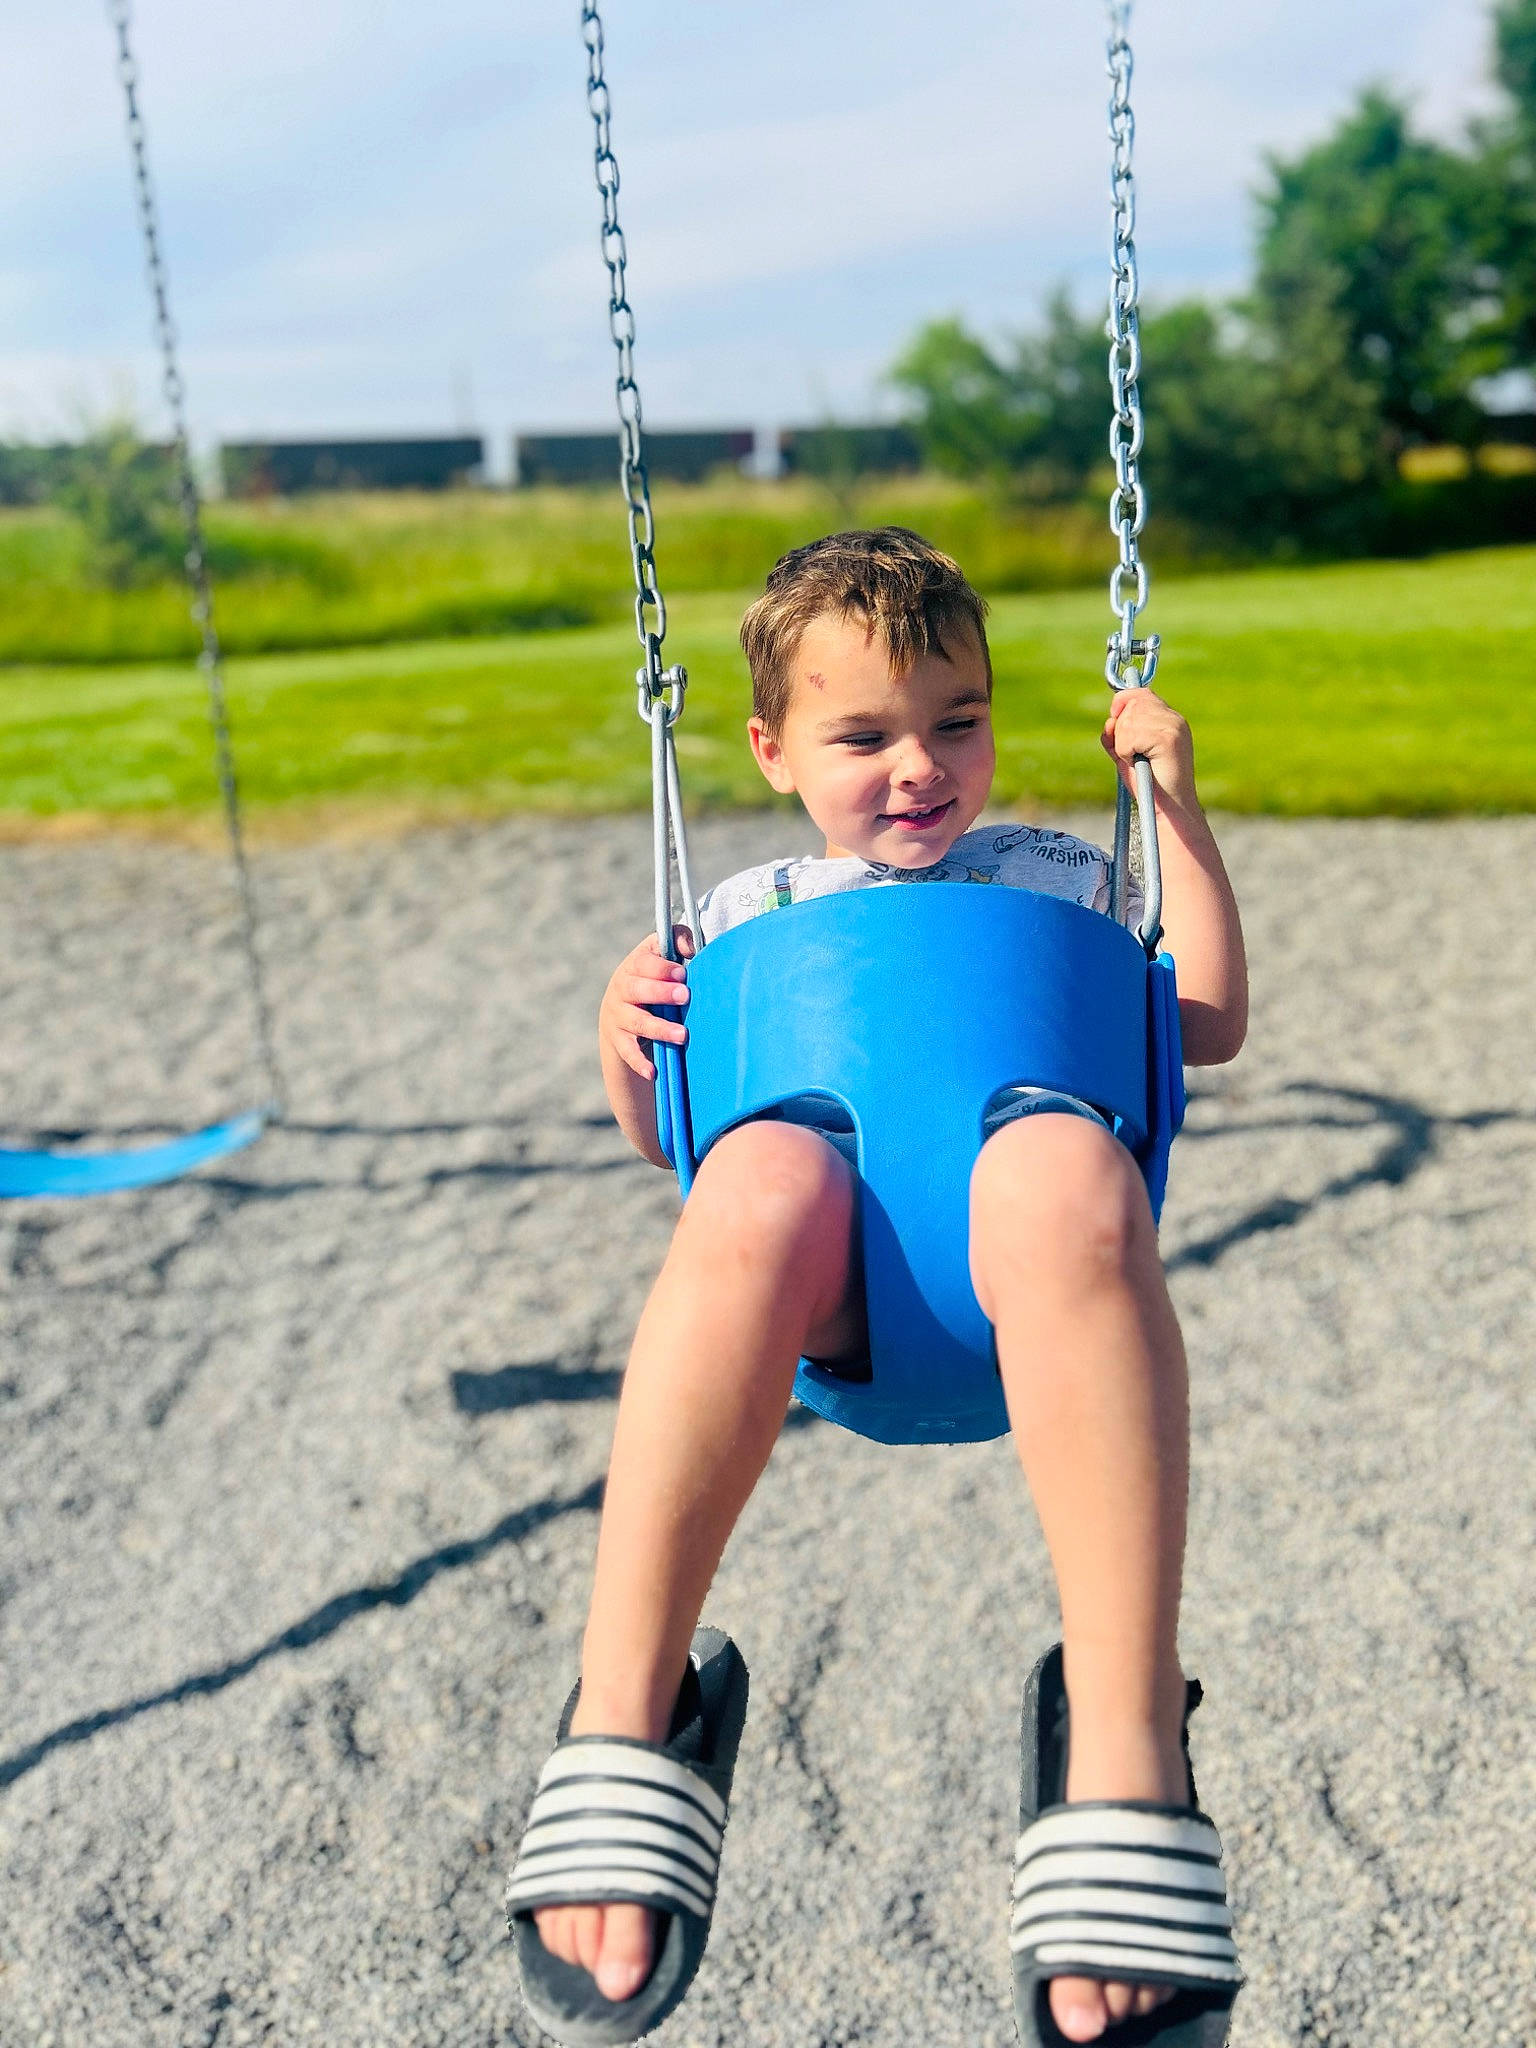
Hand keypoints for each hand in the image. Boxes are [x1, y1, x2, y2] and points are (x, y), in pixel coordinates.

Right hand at [599, 928, 694, 1083]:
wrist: (621, 1016)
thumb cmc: (655, 981)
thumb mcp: (662, 959)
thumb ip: (678, 942)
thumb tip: (691, 945)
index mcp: (634, 965)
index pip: (644, 962)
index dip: (662, 967)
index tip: (683, 973)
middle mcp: (622, 988)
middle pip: (637, 989)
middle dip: (661, 992)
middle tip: (685, 996)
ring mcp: (618, 1015)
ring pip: (637, 1022)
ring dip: (660, 1028)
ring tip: (682, 1035)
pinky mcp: (618, 1040)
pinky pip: (628, 1052)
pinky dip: (640, 1062)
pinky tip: (653, 1071)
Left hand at [1102, 687, 1198, 813]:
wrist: (1169, 810)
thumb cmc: (1148, 786)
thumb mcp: (1127, 756)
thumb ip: (1117, 736)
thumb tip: (1109, 721)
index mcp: (1168, 720)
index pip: (1140, 693)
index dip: (1122, 702)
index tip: (1114, 720)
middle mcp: (1173, 719)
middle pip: (1132, 703)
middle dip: (1121, 729)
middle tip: (1131, 753)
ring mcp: (1173, 727)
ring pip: (1128, 720)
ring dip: (1124, 745)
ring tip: (1138, 761)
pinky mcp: (1168, 739)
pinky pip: (1130, 736)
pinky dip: (1126, 752)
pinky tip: (1140, 763)